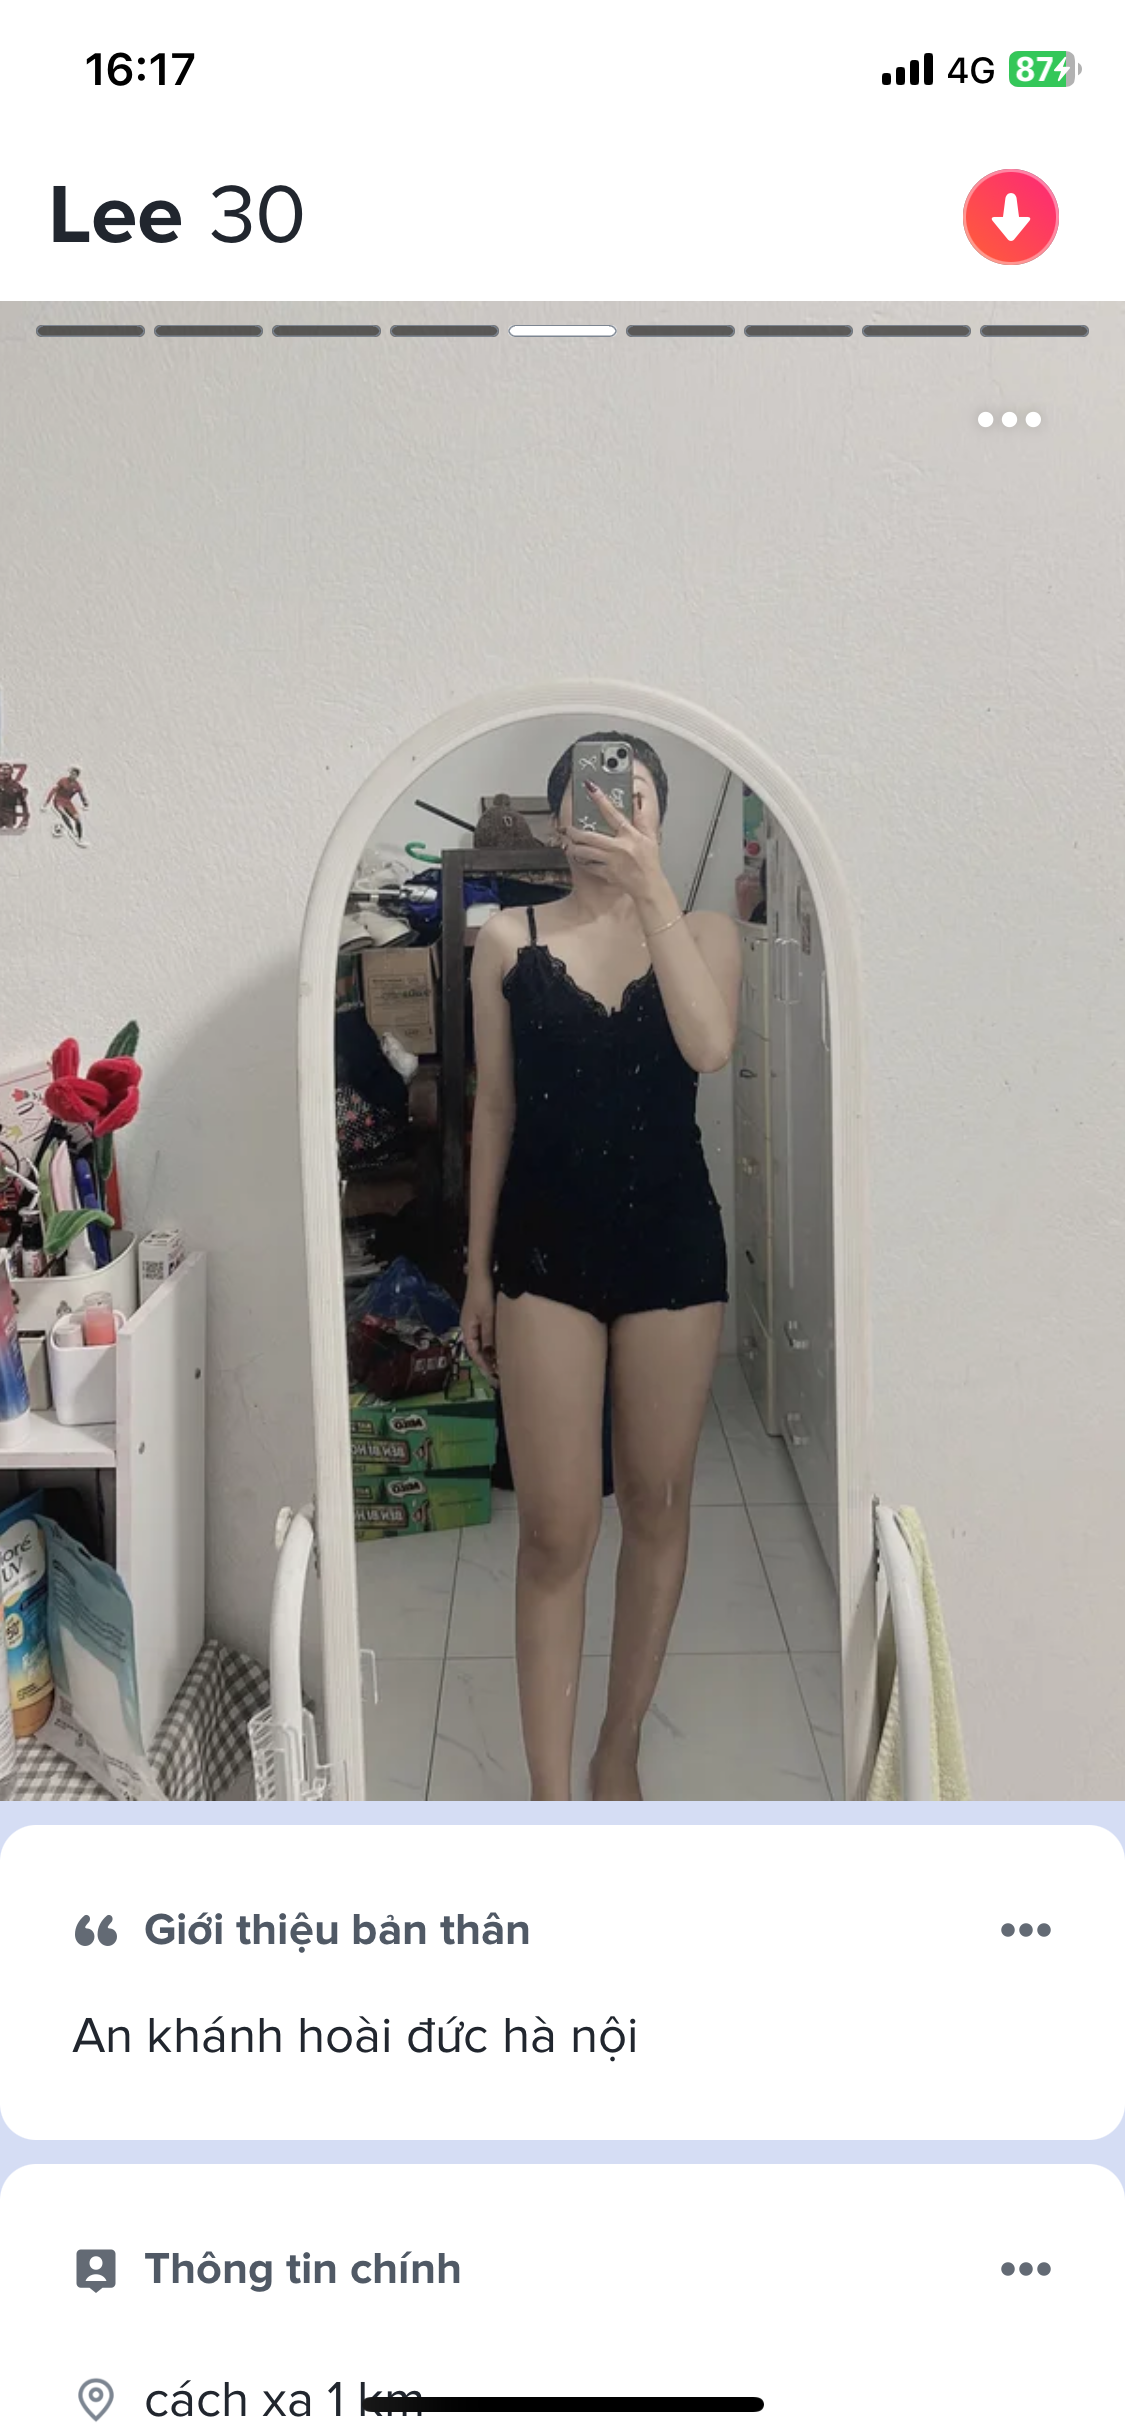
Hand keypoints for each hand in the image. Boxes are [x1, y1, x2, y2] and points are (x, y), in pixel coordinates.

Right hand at [461, 1276, 498, 1382]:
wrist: (481, 1273)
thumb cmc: (483, 1293)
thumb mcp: (488, 1316)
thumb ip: (489, 1335)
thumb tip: (492, 1355)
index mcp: (467, 1329)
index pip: (474, 1353)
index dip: (483, 1365)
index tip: (493, 1378)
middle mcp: (470, 1327)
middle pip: (478, 1350)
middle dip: (487, 1364)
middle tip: (499, 1378)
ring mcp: (476, 1322)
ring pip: (483, 1344)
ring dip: (491, 1355)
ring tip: (501, 1368)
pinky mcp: (483, 1316)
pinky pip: (487, 1336)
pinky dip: (493, 1345)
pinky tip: (501, 1349)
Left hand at [564, 781, 666, 907]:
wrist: (649, 885)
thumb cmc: (650, 862)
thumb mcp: (650, 837)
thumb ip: (641, 818)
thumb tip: (637, 800)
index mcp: (630, 835)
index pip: (612, 813)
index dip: (600, 799)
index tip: (590, 788)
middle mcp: (619, 847)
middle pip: (589, 836)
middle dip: (574, 832)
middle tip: (566, 828)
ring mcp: (611, 861)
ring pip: (585, 852)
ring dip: (573, 847)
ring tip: (568, 844)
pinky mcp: (606, 873)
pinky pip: (589, 866)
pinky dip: (582, 862)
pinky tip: (578, 858)